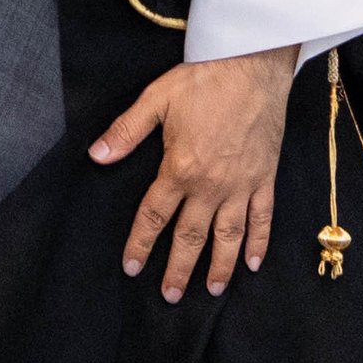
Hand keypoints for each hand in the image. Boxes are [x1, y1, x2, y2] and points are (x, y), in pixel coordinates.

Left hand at [92, 43, 299, 301]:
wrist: (252, 66)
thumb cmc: (203, 79)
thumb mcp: (155, 99)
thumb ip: (126, 131)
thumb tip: (96, 156)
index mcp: (180, 169)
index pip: (154, 216)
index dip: (141, 244)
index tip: (132, 268)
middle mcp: (211, 185)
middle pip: (191, 236)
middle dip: (179, 269)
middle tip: (170, 296)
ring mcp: (241, 185)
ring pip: (228, 237)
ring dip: (219, 266)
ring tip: (210, 290)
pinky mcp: (266, 179)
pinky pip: (263, 219)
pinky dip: (259, 243)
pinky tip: (253, 264)